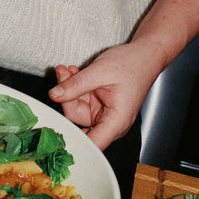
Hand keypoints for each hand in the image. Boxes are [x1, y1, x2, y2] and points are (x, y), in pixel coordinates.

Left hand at [48, 42, 162, 150]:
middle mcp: (110, 122)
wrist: (144, 55)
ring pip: (75, 109)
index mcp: (117, 121)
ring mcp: (103, 114)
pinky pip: (80, 101)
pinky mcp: (98, 106)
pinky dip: (74, 87)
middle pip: (77, 122)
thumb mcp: (100, 71)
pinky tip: (74, 73)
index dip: (72, 141)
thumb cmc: (132, 64)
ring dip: (69, 89)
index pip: (92, 144)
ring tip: (68, 69)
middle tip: (63, 74)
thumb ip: (76, 84)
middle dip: (66, 97)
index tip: (55, 129)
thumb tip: (54, 95)